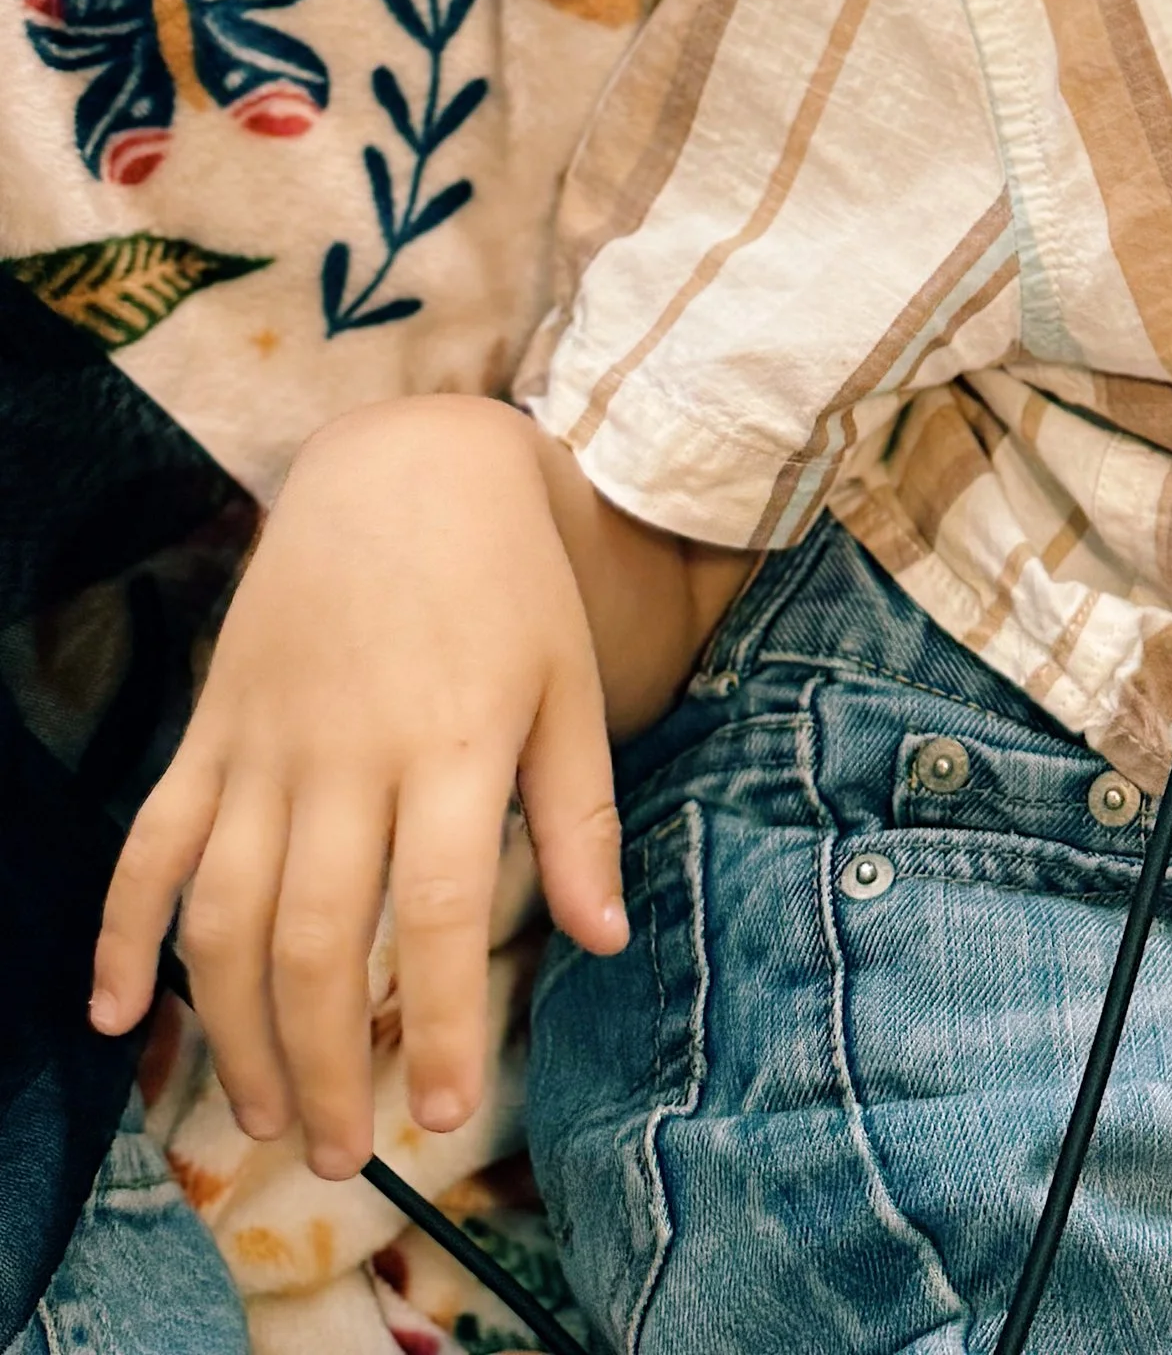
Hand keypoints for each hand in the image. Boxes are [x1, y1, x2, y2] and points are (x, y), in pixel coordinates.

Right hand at [89, 395, 626, 1180]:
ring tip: (260, 1113)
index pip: (441, 916)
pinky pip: (151, 843)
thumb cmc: (509, 585)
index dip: (444, 1026)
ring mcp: (267, 743)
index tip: (450, 1115)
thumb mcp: (571, 685)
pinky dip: (122, 932)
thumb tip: (603, 940)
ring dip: (231, 1030)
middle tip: (339, 1155)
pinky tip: (118, 1018)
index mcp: (455, 743)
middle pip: (317, 940)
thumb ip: (580, 816)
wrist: (408, 465)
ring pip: (225, 915)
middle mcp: (351, 754)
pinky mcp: (211, 730)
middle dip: (326, 1065)